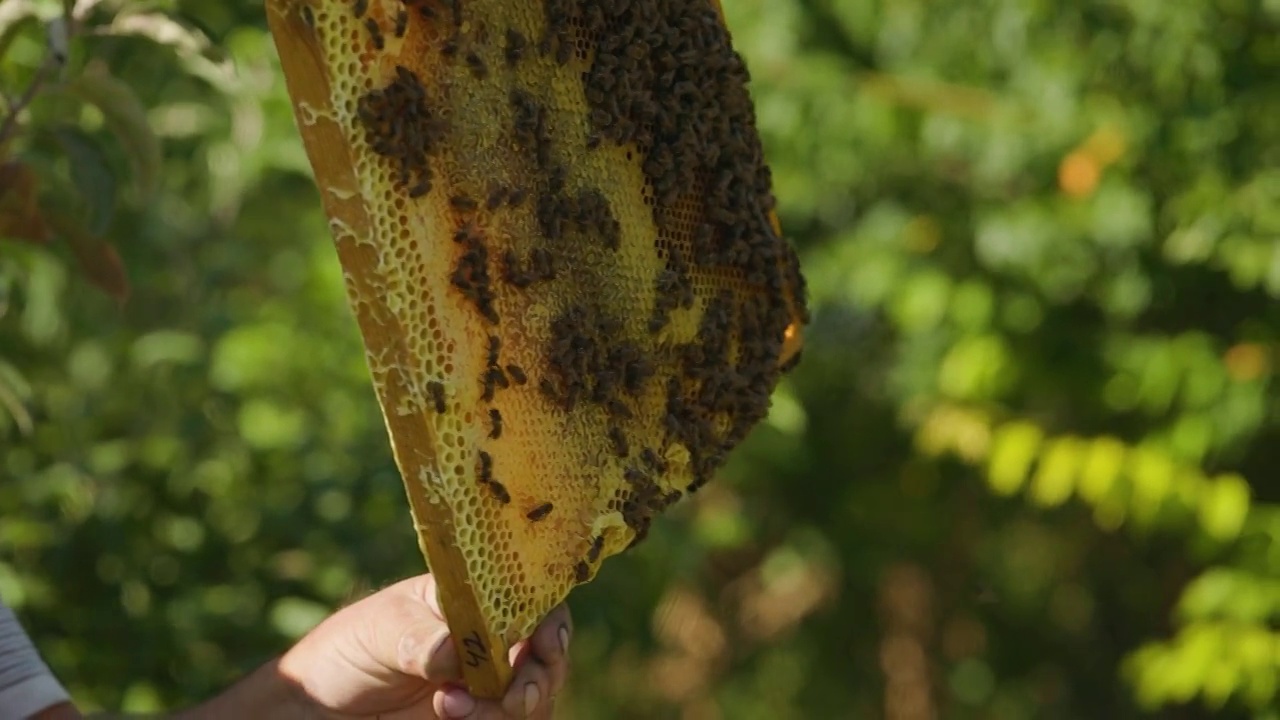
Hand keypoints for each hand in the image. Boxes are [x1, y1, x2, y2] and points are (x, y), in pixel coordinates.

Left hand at [275, 573, 570, 719]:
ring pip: (534, 700)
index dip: (551, 620)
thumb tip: (454, 652)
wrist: (316, 710)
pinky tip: (448, 715)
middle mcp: (490, 644)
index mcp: (476, 602)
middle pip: (547, 658)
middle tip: (510, 692)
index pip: (533, 603)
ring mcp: (485, 688)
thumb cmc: (346, 651)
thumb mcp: (380, 630)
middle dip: (537, 676)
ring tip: (450, 706)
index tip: (544, 639)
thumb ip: (420, 639)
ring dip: (507, 707)